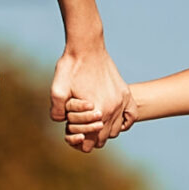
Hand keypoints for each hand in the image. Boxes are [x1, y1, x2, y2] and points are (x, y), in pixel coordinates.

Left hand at [51, 40, 129, 154]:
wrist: (87, 46)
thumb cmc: (70, 67)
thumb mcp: (57, 89)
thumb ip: (57, 111)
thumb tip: (61, 122)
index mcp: (98, 110)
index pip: (90, 141)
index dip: (80, 143)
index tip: (73, 136)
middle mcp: (113, 108)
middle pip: (104, 138)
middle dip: (91, 138)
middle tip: (81, 131)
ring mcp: (122, 100)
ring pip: (116, 130)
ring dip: (105, 131)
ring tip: (93, 124)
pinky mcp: (125, 92)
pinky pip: (131, 116)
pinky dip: (124, 122)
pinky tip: (113, 118)